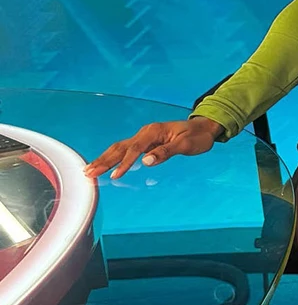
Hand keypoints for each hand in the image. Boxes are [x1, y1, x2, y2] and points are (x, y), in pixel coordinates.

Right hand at [83, 116, 224, 179]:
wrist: (203, 128)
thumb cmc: (196, 137)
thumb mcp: (185, 145)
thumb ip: (165, 152)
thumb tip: (146, 161)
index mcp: (153, 132)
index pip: (135, 149)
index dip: (125, 163)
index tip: (115, 176)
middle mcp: (145, 133)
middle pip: (120, 147)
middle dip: (104, 160)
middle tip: (88, 172)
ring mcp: (144, 137)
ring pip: (119, 148)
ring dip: (104, 159)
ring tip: (89, 169)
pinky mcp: (145, 142)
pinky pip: (125, 150)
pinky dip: (113, 157)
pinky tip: (104, 164)